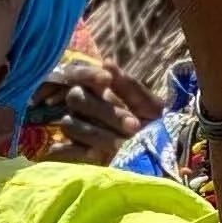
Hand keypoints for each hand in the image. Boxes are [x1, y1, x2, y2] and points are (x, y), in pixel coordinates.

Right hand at [28, 60, 162, 164]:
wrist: (162, 160)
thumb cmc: (156, 127)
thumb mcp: (150, 106)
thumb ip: (129, 86)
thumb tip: (106, 62)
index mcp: (100, 91)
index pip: (78, 73)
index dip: (87, 74)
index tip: (106, 80)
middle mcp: (84, 108)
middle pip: (76, 99)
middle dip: (105, 112)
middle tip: (133, 125)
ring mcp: (77, 131)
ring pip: (69, 124)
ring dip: (97, 134)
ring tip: (123, 144)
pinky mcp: (73, 155)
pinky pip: (59, 150)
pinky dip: (76, 152)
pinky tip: (97, 156)